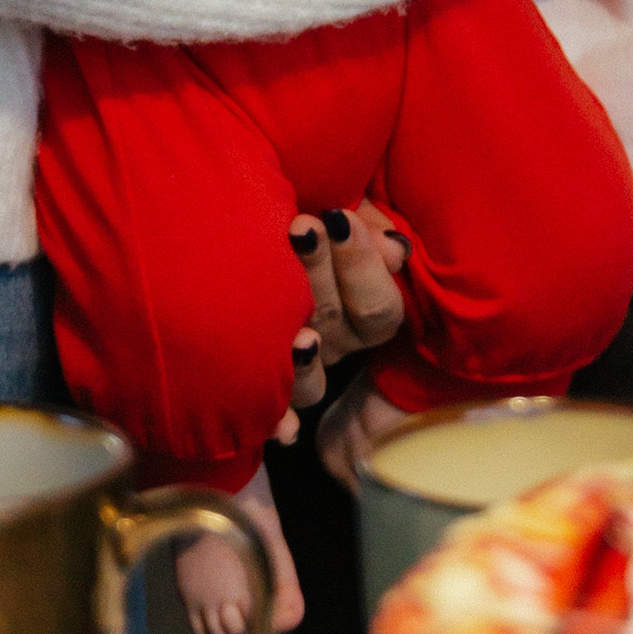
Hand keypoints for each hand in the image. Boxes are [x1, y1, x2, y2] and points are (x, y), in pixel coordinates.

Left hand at [284, 202, 405, 411]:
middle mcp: (333, 340)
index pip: (378, 304)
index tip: (337, 219)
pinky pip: (275, 411)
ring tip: (284, 320)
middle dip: (320, 272)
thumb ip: (370, 225)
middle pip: (337, 323)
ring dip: (301, 349)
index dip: (363, 266)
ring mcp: (299, 365)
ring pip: (309, 372)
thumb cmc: (302, 205)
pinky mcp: (263, 384)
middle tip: (302, 228)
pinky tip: (284, 429)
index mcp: (358, 303)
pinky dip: (281, 420)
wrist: (238, 221)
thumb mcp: (343, 204)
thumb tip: (395, 251)